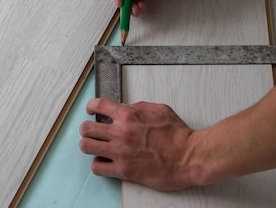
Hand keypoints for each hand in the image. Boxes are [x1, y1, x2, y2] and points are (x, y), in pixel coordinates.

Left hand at [79, 98, 202, 190]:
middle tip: (92, 132)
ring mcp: (120, 152)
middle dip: (87, 129)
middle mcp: (121, 132)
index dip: (91, 107)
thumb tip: (125, 107)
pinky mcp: (123, 170)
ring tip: (96, 147)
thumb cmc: (179, 135)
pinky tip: (105, 162)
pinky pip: (97, 167)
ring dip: (89, 146)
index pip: (98, 105)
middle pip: (86, 128)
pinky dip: (98, 165)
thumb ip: (139, 107)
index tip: (91, 111)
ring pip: (86, 146)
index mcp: (129, 114)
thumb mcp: (159, 109)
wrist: (189, 157)